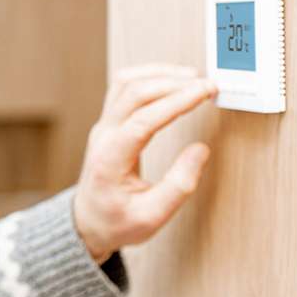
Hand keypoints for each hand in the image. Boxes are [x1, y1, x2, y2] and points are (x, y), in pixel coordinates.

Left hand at [73, 64, 217, 263]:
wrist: (88, 222)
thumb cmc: (117, 222)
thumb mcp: (152, 217)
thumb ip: (179, 186)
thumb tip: (201, 150)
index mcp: (110, 160)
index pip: (143, 119)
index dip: (176, 102)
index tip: (205, 91)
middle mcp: (102, 136)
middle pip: (133, 93)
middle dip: (173, 83)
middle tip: (208, 84)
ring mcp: (102, 126)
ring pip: (124, 83)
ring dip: (159, 74)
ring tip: (193, 78)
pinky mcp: (108, 122)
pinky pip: (123, 88)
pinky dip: (149, 77)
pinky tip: (171, 80)